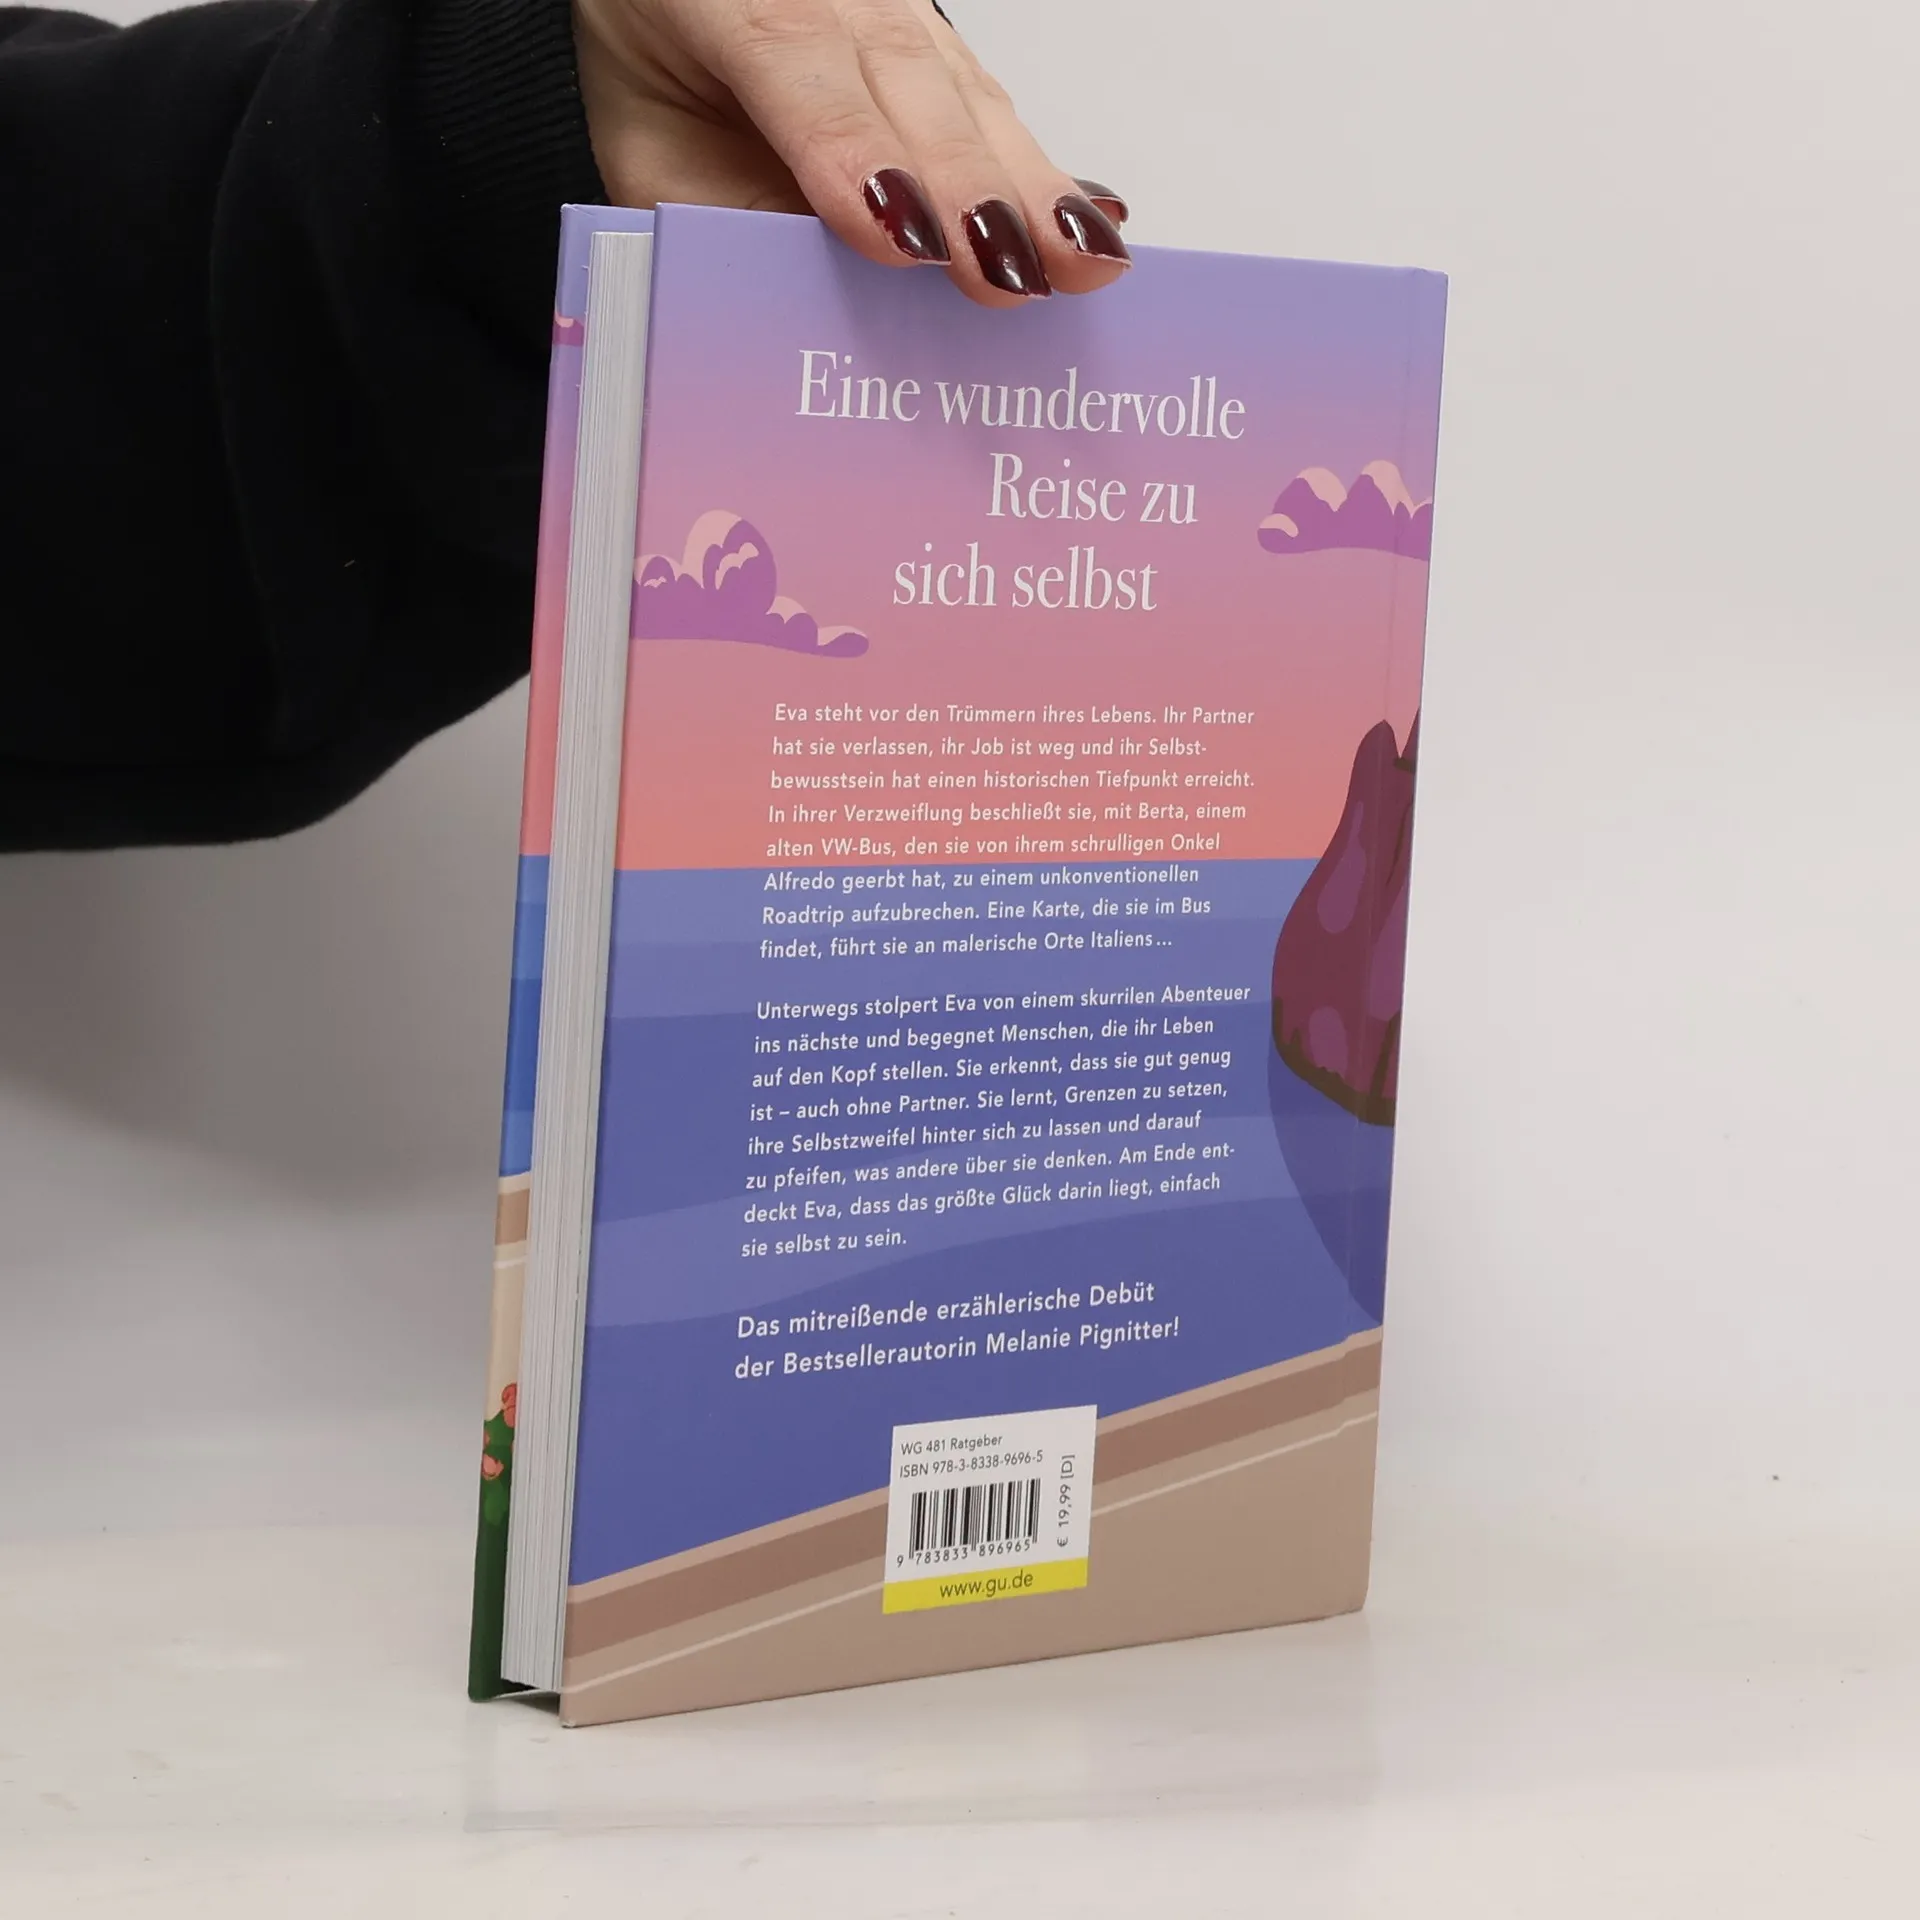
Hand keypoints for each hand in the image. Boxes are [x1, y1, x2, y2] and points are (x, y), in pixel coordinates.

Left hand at [571, 0, 1130, 306]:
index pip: (801, 75)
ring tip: (1078, 261)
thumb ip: (713, 217)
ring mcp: (896, 13)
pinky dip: (1045, 172)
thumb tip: (801, 313)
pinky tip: (1094, 219)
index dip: (855, 156)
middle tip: (1013, 274)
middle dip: (966, 186)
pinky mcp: (943, 49)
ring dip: (1028, 188)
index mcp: (731, 5)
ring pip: (968, 97)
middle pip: (909, 88)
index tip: (902, 239)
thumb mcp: (649, 152)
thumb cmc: (667, 80)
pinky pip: (994, 109)